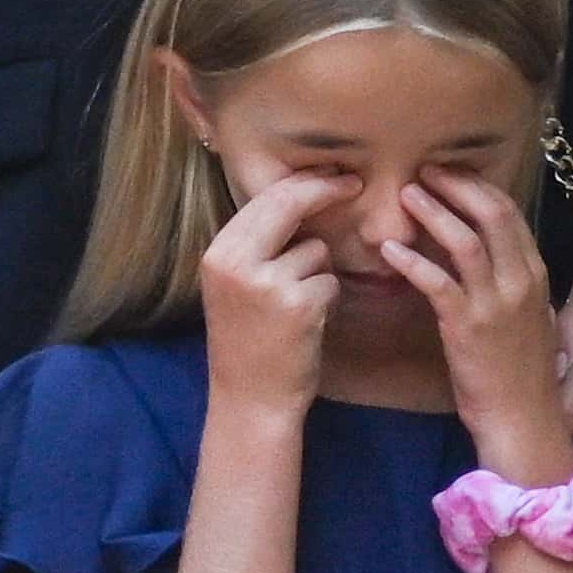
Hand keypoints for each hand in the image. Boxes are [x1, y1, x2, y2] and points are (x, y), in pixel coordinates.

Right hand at [196, 165, 353, 421]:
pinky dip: (328, 299)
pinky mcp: (298, 306)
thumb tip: (297, 198)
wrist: (249, 399)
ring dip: (318, 272)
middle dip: (325, 190)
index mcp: (218, 253)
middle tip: (354, 184)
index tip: (331, 173)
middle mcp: (236, 262)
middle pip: (289, 205)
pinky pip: (330, 281)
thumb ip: (256, 245)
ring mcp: (267, 283)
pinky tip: (309, 324)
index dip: (302, 182)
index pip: (264, 199)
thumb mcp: (234, 286)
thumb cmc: (247, 342)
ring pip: (316, 250)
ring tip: (298, 308)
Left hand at [382, 169, 568, 472]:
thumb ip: (513, 284)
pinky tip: (389, 251)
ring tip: (404, 194)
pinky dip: (413, 262)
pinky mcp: (468, 327)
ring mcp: (496, 304)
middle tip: (423, 169)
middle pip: (492, 214)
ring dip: (433, 212)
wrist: (524, 420)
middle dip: (456, 185)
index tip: (448, 170)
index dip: (476, 186)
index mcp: (536, 275)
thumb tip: (491, 256)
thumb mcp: (530, 319)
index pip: (509, 213)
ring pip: (466, 241)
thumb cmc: (521, 373)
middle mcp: (521, 282)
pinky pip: (438, 283)